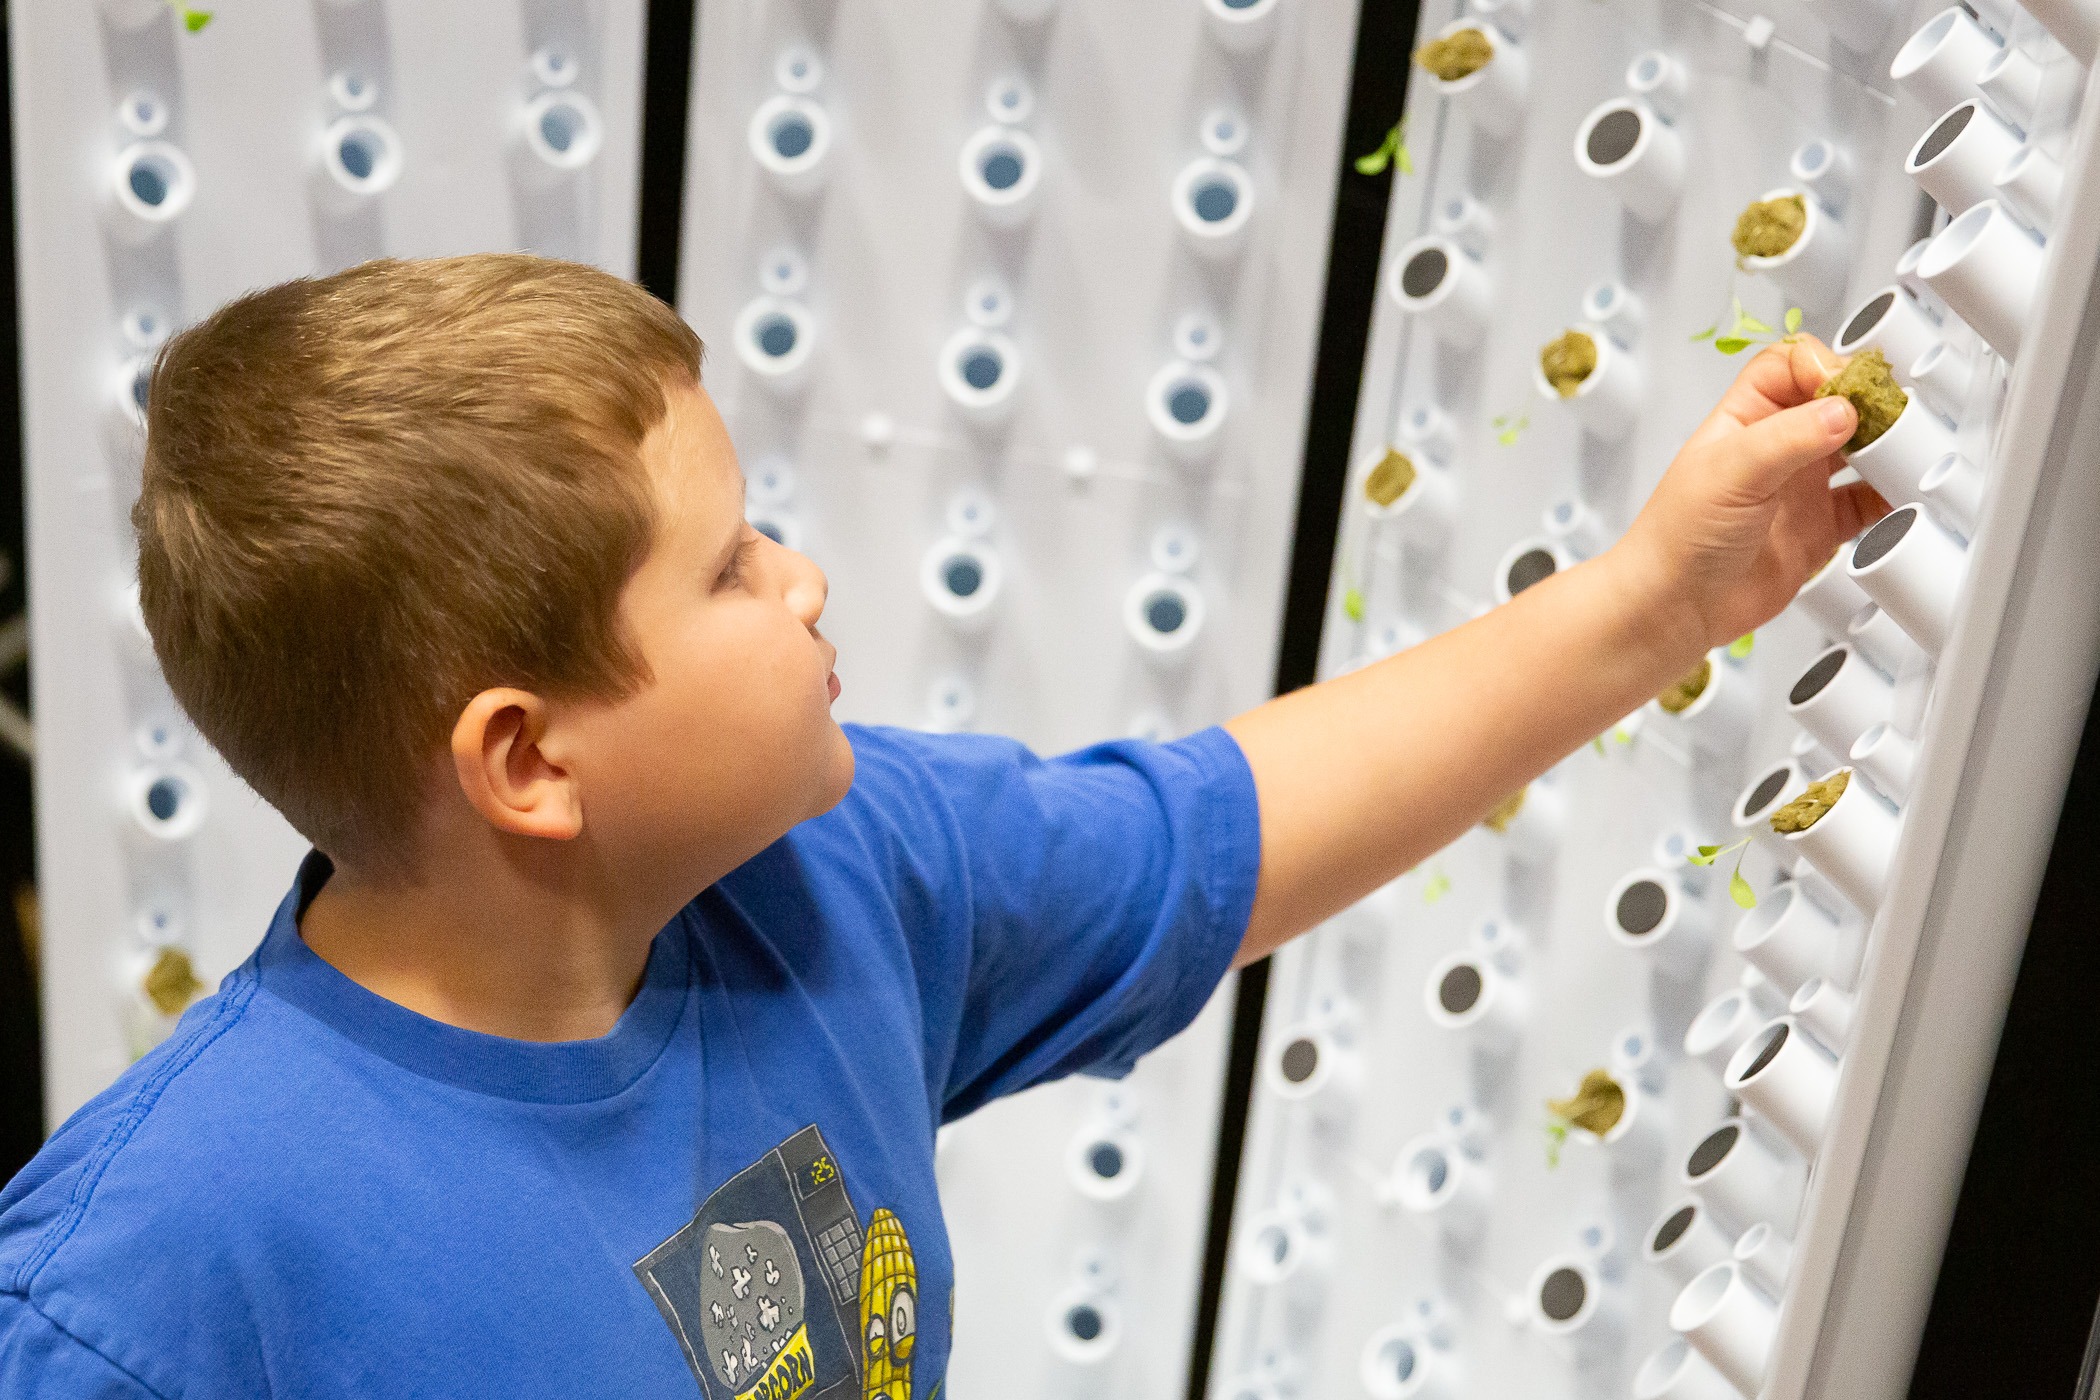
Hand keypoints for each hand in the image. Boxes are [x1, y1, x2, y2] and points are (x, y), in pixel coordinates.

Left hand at [1612, 336, 1890, 658]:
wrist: (1676, 608)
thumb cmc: (1678, 536)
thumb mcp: (1731, 472)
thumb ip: (1789, 438)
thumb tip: (1843, 410)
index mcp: (1746, 418)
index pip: (1794, 365)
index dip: (1826, 367)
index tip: (1852, 391)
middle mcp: (1777, 447)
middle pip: (1836, 402)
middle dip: (1870, 404)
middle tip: (1894, 419)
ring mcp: (1800, 487)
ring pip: (1859, 450)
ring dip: (1886, 448)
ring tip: (1905, 454)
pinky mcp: (1818, 529)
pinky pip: (1866, 502)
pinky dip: (1889, 497)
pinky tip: (1900, 497)